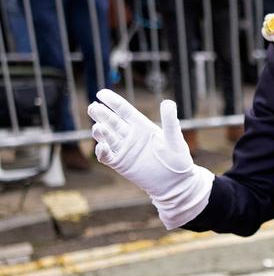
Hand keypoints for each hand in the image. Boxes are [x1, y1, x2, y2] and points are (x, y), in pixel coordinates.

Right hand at [88, 90, 214, 231]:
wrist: (175, 182)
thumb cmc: (178, 159)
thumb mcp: (174, 139)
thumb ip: (170, 121)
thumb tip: (168, 102)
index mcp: (142, 125)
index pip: (123, 110)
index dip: (112, 101)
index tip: (101, 93)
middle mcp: (130, 135)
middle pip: (111, 121)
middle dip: (101, 114)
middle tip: (93, 107)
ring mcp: (123, 149)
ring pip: (106, 136)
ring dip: (100, 131)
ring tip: (98, 127)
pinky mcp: (120, 163)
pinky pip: (106, 156)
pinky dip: (101, 151)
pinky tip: (101, 146)